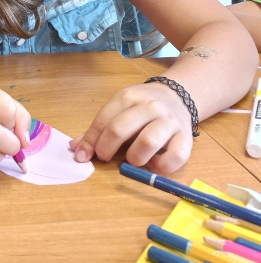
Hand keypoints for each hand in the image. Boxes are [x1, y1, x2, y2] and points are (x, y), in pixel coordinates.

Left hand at [69, 82, 193, 173]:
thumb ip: (99, 128)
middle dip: (106, 148)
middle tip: (104, 157)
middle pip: (120, 129)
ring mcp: (169, 121)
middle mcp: (149, 106)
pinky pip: (175, 157)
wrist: (178, 96)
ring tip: (131, 160)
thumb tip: (75, 148)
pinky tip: (153, 164)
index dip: (90, 141)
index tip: (82, 156)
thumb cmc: (141, 107)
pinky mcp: (187, 137)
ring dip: (134, 158)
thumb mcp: (119, 108)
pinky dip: (161, 166)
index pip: (103, 120)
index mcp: (128, 97)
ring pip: (147, 143)